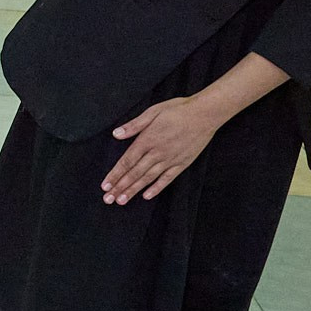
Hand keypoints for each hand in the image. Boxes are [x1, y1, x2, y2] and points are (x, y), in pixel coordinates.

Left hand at [103, 96, 225, 203]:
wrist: (205, 114)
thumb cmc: (177, 110)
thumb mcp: (152, 112)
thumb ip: (134, 125)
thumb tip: (116, 134)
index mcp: (147, 140)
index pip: (127, 161)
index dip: (115, 174)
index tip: (105, 185)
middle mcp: (157, 153)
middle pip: (135, 173)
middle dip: (120, 187)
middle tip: (108, 199)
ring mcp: (170, 160)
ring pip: (148, 178)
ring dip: (134, 190)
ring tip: (122, 201)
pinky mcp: (182, 163)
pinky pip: (167, 179)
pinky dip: (156, 188)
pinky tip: (147, 196)